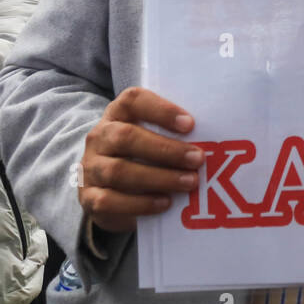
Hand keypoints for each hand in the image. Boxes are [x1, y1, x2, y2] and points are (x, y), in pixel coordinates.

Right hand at [78, 87, 205, 234]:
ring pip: (119, 171)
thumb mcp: (151, 137)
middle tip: (197, 159)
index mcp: (117, 114)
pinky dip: (141, 203)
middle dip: (166, 149)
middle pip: (126, 137)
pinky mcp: (89, 197)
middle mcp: (99, 137)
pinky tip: (165, 203)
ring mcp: (91, 168)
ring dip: (159, 178)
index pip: (133, 100)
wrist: (105, 187)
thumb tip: (213, 140)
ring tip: (188, 183)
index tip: (190, 124)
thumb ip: (172, 133)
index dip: (161, 110)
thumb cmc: (140, 155)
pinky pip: (110, 201)